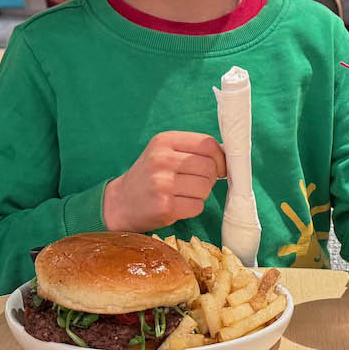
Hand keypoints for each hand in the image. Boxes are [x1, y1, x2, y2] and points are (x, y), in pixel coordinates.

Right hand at [103, 132, 226, 232]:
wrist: (120, 203)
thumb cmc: (149, 176)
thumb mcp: (164, 153)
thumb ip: (193, 151)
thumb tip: (228, 157)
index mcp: (164, 141)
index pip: (207, 144)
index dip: (220, 158)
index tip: (220, 168)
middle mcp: (162, 159)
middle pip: (209, 167)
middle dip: (210, 178)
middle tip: (195, 183)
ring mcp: (162, 184)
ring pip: (205, 188)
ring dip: (201, 194)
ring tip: (183, 194)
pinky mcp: (164, 206)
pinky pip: (197, 206)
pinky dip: (193, 208)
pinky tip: (178, 205)